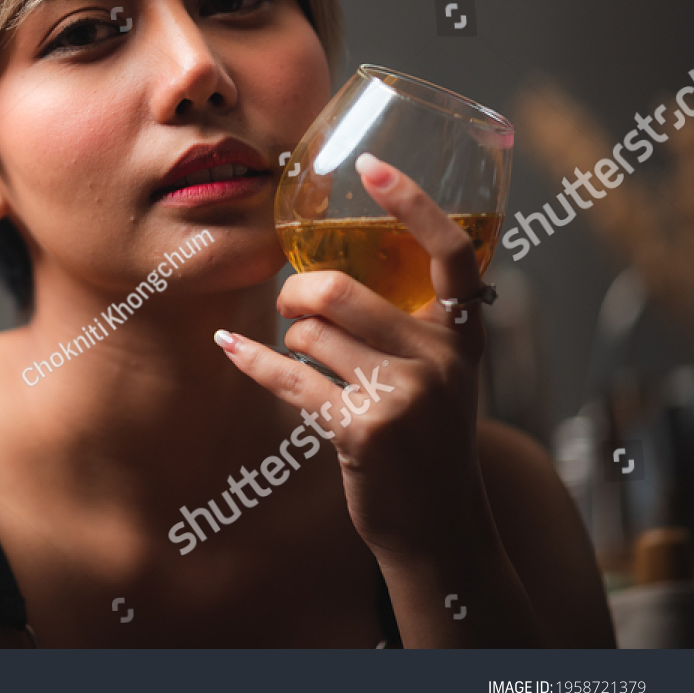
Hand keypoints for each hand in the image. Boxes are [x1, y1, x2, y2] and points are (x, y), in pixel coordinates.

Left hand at [214, 153, 494, 561]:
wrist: (441, 527)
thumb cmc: (428, 438)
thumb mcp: (443, 375)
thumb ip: (412, 324)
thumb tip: (329, 269)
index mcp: (463, 335)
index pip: (451, 251)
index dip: (413, 203)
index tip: (373, 165)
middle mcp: (440, 359)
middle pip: (339, 290)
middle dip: (297, 292)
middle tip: (290, 303)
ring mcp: (403, 396)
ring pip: (308, 333)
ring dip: (290, 339)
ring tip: (304, 357)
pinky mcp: (362, 429)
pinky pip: (288, 376)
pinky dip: (252, 361)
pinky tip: (230, 348)